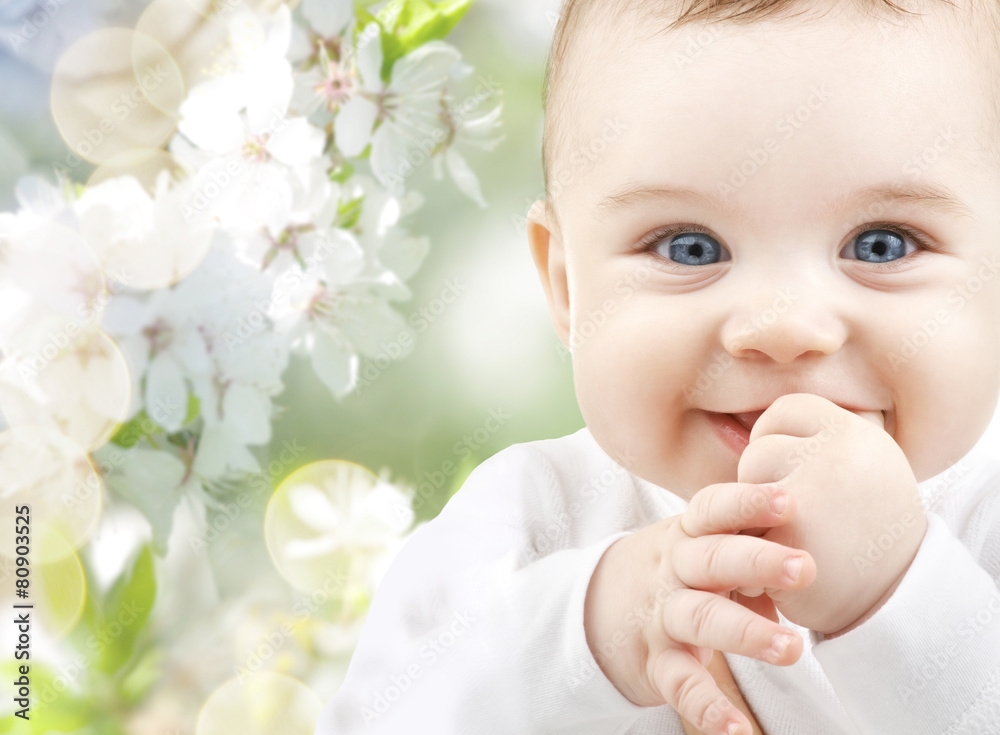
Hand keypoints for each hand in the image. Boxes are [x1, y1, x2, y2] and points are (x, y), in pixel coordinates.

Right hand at [584, 481, 816, 734]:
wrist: (599, 604)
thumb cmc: (679, 567)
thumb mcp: (702, 543)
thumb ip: (748, 539)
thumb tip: (817, 544)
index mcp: (687, 534)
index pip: (712, 510)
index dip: (746, 502)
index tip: (787, 501)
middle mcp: (672, 570)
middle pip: (711, 560)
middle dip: (757, 562)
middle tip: (805, 568)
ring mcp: (662, 616)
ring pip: (701, 619)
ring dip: (745, 632)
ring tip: (791, 648)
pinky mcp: (656, 662)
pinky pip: (680, 684)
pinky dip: (707, 707)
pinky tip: (737, 729)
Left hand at [736, 393, 926, 634]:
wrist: (898, 599)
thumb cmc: (870, 529)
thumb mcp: (864, 465)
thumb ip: (819, 439)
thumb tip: (755, 419)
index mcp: (856, 434)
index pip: (786, 410)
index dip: (776, 437)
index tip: (788, 468)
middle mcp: (836, 457)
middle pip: (759, 450)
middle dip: (765, 483)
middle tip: (798, 515)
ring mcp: (810, 495)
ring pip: (744, 490)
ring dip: (754, 517)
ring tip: (794, 538)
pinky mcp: (787, 538)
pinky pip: (741, 532)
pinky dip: (753, 552)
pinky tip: (785, 565)